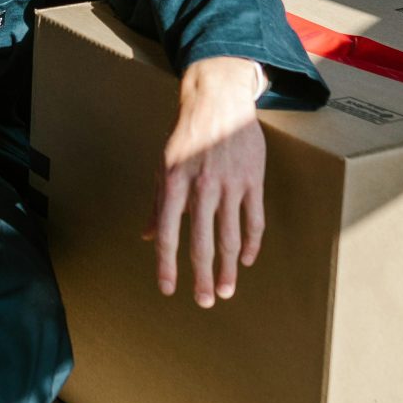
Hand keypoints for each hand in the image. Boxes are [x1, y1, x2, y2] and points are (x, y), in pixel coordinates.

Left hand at [143, 57, 265, 308]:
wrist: (218, 100)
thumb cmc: (186, 135)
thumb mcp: (165, 165)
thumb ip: (159, 203)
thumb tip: (148, 236)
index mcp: (175, 183)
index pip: (169, 233)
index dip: (167, 265)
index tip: (168, 289)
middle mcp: (202, 186)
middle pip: (202, 241)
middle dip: (203, 277)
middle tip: (205, 302)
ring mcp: (231, 184)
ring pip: (231, 236)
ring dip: (230, 268)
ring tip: (227, 290)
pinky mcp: (254, 179)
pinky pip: (254, 220)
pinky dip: (251, 243)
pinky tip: (246, 260)